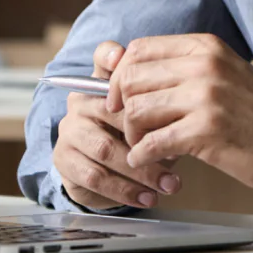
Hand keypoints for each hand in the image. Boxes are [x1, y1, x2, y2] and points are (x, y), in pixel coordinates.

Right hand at [53, 41, 181, 209]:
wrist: (108, 174)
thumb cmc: (138, 135)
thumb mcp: (154, 117)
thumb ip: (164, 106)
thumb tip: (188, 112)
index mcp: (102, 81)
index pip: (101, 57)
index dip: (110, 56)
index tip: (122, 58)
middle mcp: (81, 101)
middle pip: (109, 110)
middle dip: (146, 133)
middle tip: (178, 151)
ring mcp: (70, 130)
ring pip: (105, 148)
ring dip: (141, 170)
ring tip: (169, 183)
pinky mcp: (65, 160)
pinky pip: (95, 176)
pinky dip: (126, 190)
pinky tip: (148, 196)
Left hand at [106, 34, 252, 201]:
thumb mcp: (225, 75)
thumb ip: (185, 70)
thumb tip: (129, 74)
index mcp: (206, 47)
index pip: (140, 49)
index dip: (119, 76)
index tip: (118, 98)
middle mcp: (205, 64)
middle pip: (131, 79)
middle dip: (122, 108)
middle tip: (134, 129)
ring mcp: (206, 96)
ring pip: (136, 110)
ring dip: (134, 135)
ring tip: (148, 147)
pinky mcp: (207, 130)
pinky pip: (152, 142)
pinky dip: (144, 156)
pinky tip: (154, 161)